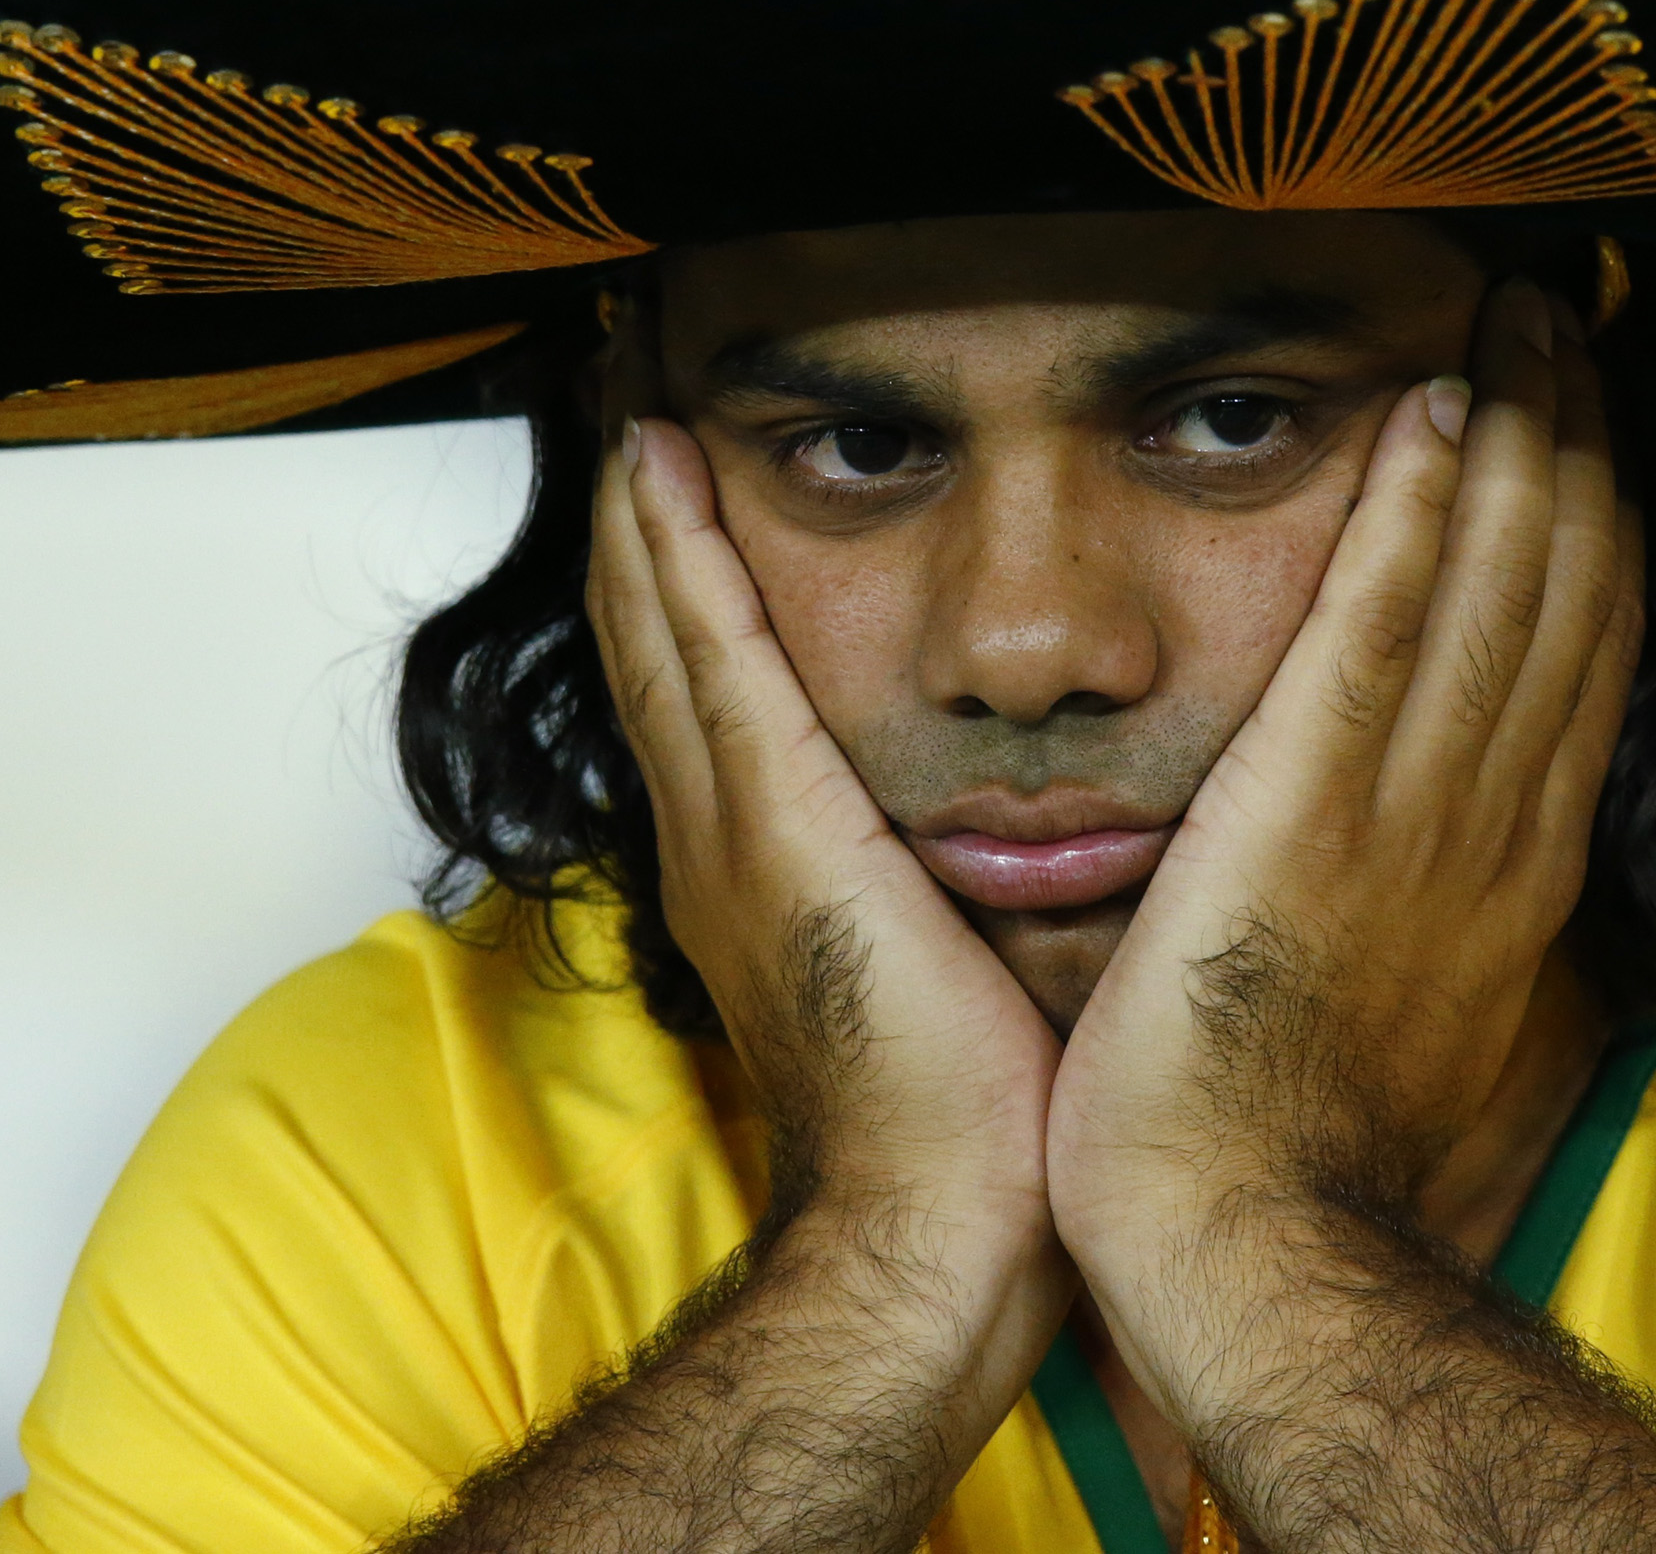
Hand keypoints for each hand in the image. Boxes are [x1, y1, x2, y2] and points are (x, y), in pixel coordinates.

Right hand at [590, 400, 1065, 1264]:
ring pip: (667, 637)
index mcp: (760, 879)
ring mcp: (729, 839)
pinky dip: (684, 565)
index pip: (706, 702)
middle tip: (628, 417)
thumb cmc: (969, 1141)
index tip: (679, 492)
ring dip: (646, 519)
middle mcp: (717, 847)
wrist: (931, 1243)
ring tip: (632, 412)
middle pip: (657, 653)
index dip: (683, 594)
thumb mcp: (950, 976)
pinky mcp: (774, 835)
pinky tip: (665, 477)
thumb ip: (951, 890)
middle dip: (641, 535)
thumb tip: (1026, 828)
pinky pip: (717, 666)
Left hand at [1045, 278, 1641, 1365]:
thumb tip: (1451, 869)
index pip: (1579, 658)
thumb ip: (1437, 915)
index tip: (1581, 423)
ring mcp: (1415, 816)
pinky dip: (1415, 517)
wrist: (1250, 1248)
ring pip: (1499, 587)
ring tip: (1516, 315)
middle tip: (1565, 318)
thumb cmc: (1298, 1154)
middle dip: (1573, 439)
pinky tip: (1428, 413)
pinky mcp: (1313, 814)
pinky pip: (1381, 631)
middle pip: (1568, 592)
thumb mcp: (1410, 1018)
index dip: (1591, 525)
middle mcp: (1493, 824)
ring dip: (1515, 433)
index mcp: (1509, 868)